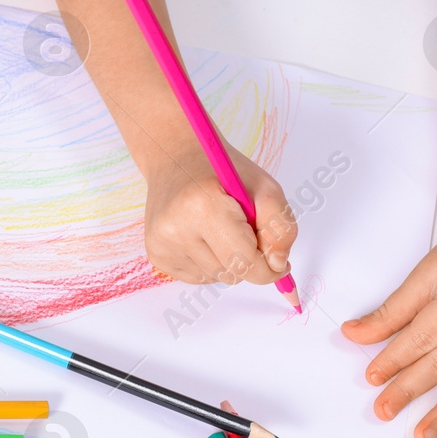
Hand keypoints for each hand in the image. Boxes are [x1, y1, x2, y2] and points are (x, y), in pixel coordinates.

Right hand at [142, 142, 295, 284]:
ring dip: (227, 261)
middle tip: (247, 232)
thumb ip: (281, 226)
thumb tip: (278, 265)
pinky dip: (209, 263)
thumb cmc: (220, 171)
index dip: (269, 269)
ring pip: (216, 278)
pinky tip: (204, 237)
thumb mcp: (264, 187)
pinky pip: (198, 277)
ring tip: (221, 230)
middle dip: (248, 261)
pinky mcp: (156, 254)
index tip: (278, 263)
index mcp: (204, 207)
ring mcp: (162, 244)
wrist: (175, 159)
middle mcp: (176, 229)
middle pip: (232, 274)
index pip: (245, 262)